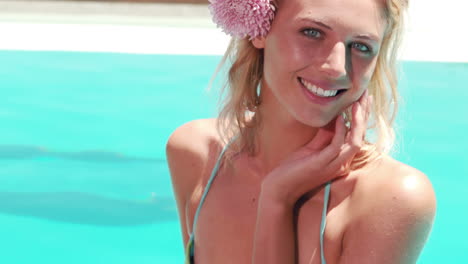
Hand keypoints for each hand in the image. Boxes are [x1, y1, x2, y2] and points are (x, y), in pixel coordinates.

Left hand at [261, 90, 371, 206]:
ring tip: (357, 102)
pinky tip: (340, 117)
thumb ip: (324, 136)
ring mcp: (333, 165)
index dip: (361, 117)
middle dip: (364, 114)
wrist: (279, 189)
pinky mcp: (322, 164)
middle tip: (365, 94)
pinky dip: (340, 130)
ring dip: (357, 121)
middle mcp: (341, 163)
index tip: (361, 97)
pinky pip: (337, 145)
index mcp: (340, 159)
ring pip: (355, 141)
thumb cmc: (293, 169)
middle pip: (360, 136)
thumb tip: (333, 117)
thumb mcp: (311, 148)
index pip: (357, 135)